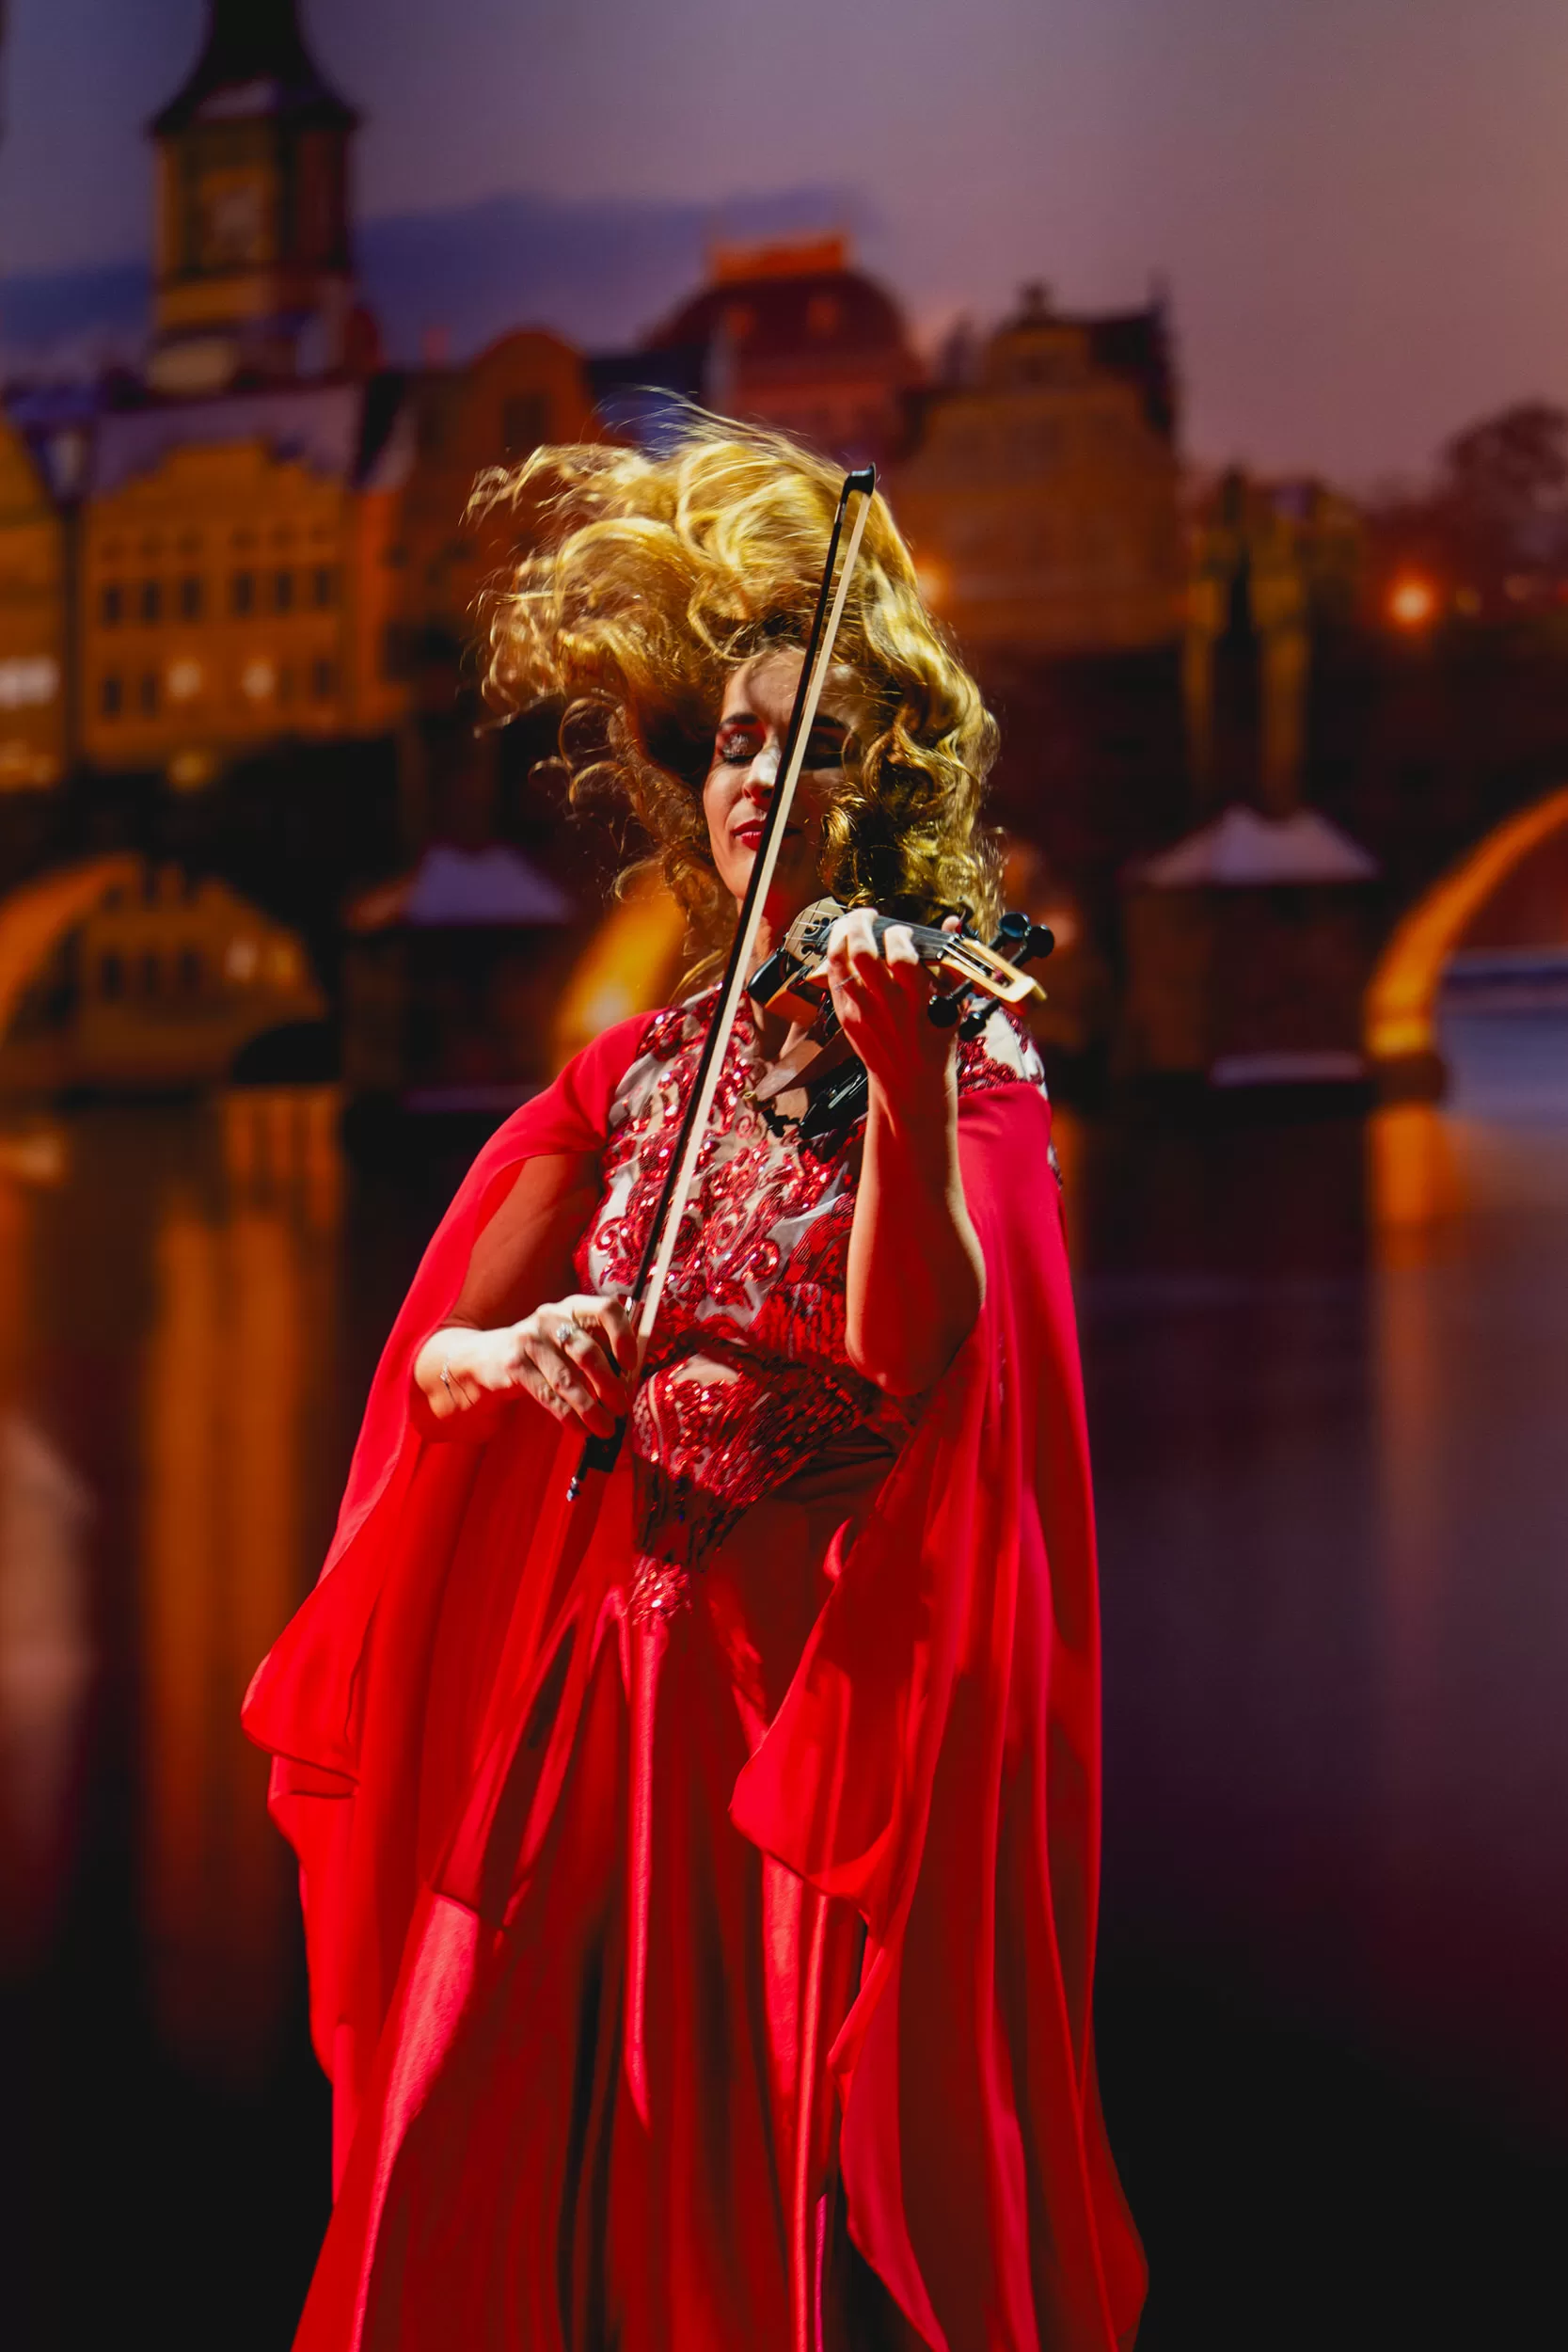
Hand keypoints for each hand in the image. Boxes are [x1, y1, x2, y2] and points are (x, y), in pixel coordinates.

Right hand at [418, 1294, 635, 1435]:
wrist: (486, 1358)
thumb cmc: (542, 1353)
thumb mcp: (568, 1342)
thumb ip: (597, 1351)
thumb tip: (632, 1382)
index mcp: (571, 1307)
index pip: (605, 1308)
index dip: (623, 1335)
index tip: (630, 1363)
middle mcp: (550, 1317)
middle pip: (587, 1351)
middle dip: (609, 1384)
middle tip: (622, 1406)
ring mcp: (529, 1339)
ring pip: (567, 1379)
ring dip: (590, 1408)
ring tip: (606, 1428)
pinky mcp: (513, 1364)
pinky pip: (547, 1394)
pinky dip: (568, 1416)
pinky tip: (581, 1429)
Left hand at [823, 907, 959, 1117]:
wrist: (911, 1081)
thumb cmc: (936, 1039)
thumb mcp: (953, 1001)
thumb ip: (950, 960)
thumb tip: (953, 922)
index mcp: (918, 999)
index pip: (901, 956)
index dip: (899, 935)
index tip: (902, 932)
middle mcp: (887, 1005)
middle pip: (861, 953)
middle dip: (861, 924)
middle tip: (868, 915)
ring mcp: (863, 1012)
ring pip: (839, 963)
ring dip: (842, 936)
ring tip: (851, 926)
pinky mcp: (846, 1018)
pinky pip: (833, 979)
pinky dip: (835, 958)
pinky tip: (844, 948)